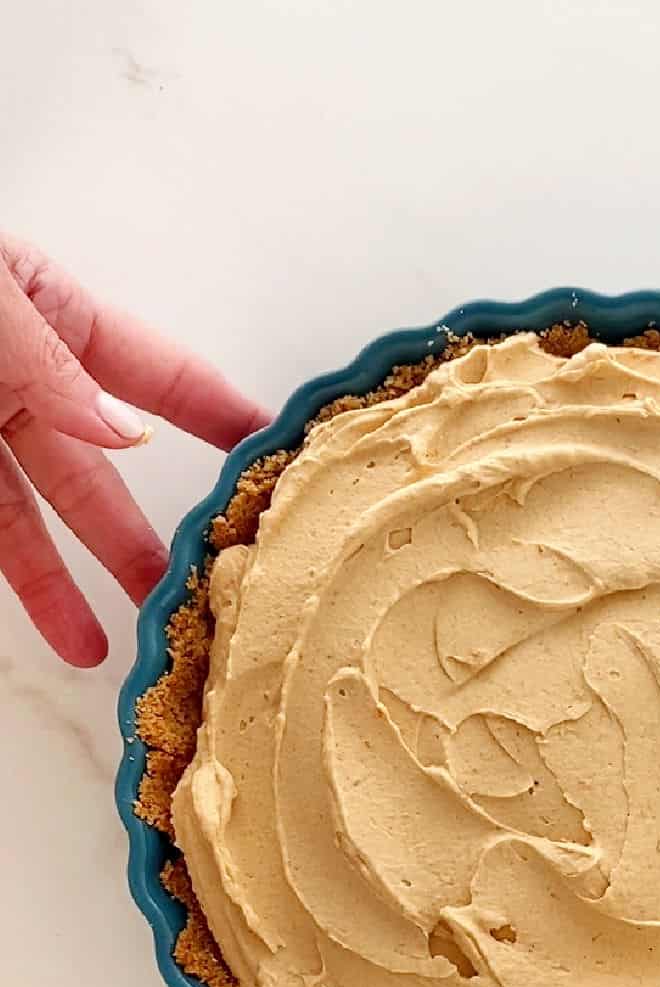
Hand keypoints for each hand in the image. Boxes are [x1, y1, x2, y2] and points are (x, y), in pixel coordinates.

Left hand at [0, 232, 270, 666]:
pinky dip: (2, 572)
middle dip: (141, 533)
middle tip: (190, 588)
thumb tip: (125, 433)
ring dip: (60, 581)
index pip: (158, 374)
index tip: (277, 455)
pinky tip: (32, 617)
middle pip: (95, 469)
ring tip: (103, 642)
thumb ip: (49, 366)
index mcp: (48, 315)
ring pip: (22, 516)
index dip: (219, 416)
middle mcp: (12, 377)